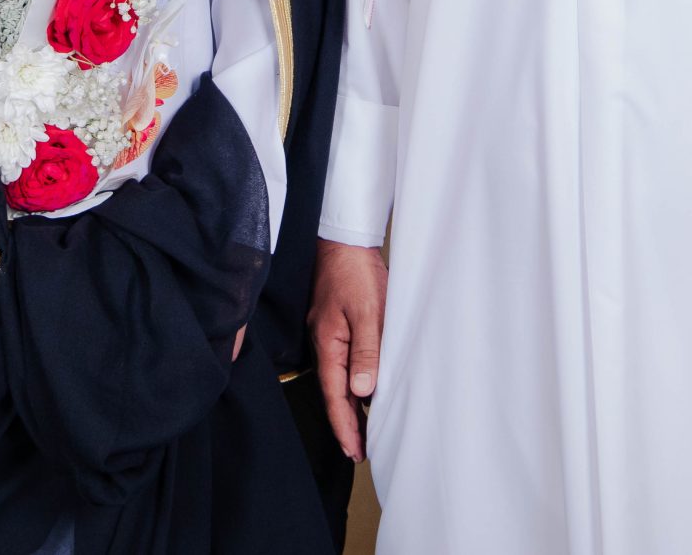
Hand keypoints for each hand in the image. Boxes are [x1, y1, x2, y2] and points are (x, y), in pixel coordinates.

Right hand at [308, 240, 386, 461]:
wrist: (344, 240)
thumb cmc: (354, 272)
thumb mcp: (367, 311)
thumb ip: (366, 351)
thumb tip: (362, 391)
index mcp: (328, 345)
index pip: (335, 397)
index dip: (345, 427)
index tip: (355, 452)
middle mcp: (324, 344)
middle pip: (334, 393)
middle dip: (346, 424)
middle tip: (360, 451)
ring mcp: (328, 335)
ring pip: (339, 379)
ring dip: (350, 405)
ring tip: (364, 430)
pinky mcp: (336, 326)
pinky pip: (344, 362)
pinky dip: (353, 382)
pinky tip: (364, 388)